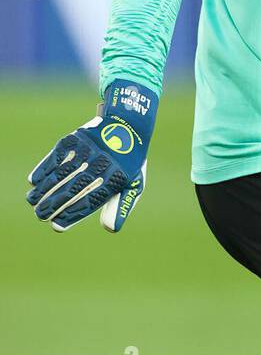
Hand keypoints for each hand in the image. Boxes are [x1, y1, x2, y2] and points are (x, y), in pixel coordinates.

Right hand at [26, 80, 157, 232]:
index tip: (57, 226)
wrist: (128, 125)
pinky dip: (44, 168)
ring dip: (45, 189)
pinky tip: (33, 181)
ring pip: (62, 173)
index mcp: (115, 179)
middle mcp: (100, 165)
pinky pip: (57, 155)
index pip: (90, 201)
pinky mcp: (76, 139)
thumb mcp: (134, 184)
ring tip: (33, 202)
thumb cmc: (129, 162)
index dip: (72, 214)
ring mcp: (86, 151)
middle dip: (54, 205)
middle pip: (73, 189)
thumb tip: (109, 229)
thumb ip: (120, 206)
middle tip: (40, 216)